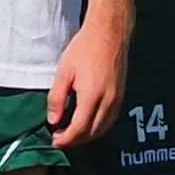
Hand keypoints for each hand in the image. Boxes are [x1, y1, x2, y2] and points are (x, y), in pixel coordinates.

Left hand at [47, 11, 129, 150]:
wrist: (109, 33)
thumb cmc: (84, 48)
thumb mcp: (64, 72)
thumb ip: (57, 98)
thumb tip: (53, 120)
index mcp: (92, 96)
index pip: (79, 129)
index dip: (66, 139)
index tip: (54, 140)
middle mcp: (108, 101)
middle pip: (92, 133)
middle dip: (75, 140)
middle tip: (59, 138)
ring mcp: (117, 99)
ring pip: (103, 129)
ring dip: (87, 136)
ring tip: (71, 133)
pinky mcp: (121, 96)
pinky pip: (110, 120)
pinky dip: (98, 127)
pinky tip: (86, 123)